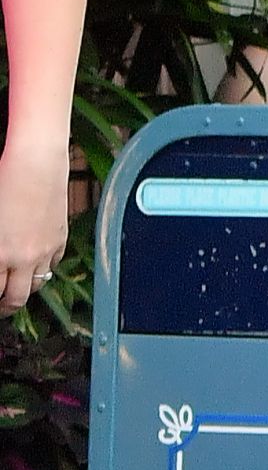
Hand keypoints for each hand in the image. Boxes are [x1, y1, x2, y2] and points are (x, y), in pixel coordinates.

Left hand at [0, 139, 67, 312]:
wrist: (35, 163)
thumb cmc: (7, 180)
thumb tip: (0, 260)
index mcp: (1, 253)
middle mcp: (25, 256)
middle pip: (16, 298)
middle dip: (5, 307)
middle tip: (0, 306)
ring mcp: (45, 249)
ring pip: (37, 284)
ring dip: (24, 289)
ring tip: (16, 288)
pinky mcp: (60, 238)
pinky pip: (54, 264)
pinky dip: (43, 267)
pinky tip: (34, 262)